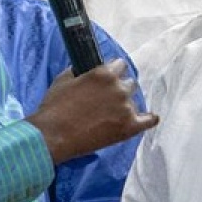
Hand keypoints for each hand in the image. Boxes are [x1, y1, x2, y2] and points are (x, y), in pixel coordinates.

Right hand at [28, 60, 157, 163]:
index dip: (113, 72)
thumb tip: (86, 71)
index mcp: (104, 73)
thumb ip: (80, 71)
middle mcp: (119, 88)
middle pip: (129, 83)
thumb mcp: (63, 79)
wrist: (52, 136)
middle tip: (106, 100)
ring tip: (110, 115)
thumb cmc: (54, 107)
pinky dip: (149, 119)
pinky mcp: (129, 128)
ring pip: (134, 101)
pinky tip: (148, 118)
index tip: (108, 79)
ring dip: (125, 105)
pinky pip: (149, 121)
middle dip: (119, 89)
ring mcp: (126, 108)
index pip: (120, 65)